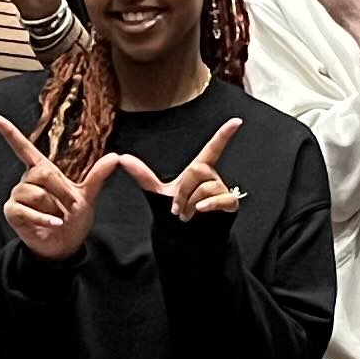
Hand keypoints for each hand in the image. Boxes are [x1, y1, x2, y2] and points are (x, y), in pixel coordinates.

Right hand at [0, 113, 108, 260]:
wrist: (65, 244)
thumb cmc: (72, 218)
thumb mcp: (87, 195)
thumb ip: (98, 175)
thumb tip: (116, 156)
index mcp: (41, 170)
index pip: (23, 148)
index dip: (9, 132)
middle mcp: (26, 180)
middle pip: (42, 173)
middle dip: (62, 191)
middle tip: (71, 206)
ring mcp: (17, 196)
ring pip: (36, 193)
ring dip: (54, 208)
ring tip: (58, 217)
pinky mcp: (13, 212)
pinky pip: (27, 210)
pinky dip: (44, 218)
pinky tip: (55, 223)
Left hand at [111, 116, 244, 220]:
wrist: (184, 236)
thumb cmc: (175, 212)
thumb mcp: (157, 192)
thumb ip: (142, 175)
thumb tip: (123, 157)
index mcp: (199, 170)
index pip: (212, 149)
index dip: (223, 135)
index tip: (236, 121)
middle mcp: (212, 178)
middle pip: (199, 169)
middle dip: (183, 190)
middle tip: (176, 208)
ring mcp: (222, 190)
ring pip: (205, 186)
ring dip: (190, 203)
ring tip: (185, 215)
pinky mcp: (229, 204)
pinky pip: (220, 198)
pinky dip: (208, 204)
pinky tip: (200, 210)